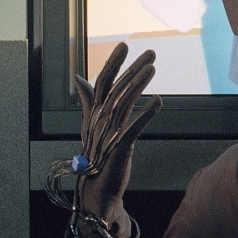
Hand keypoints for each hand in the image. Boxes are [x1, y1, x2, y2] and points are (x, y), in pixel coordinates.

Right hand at [74, 43, 160, 237]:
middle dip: (132, 68)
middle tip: (150, 52)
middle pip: (115, 88)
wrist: (96, 192)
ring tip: (153, 68)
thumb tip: (78, 79)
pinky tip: (158, 101)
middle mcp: (99, 122)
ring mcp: (109, 135)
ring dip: (139, 84)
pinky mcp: (119, 149)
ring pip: (124, 103)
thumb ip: (88, 102)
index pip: (102, 83)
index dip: (113, 63)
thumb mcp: (93, 127)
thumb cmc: (96, 159)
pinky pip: (133, 128)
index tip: (124, 46)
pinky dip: (146, 114)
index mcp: (94, 115)